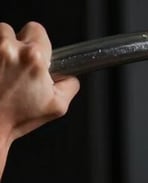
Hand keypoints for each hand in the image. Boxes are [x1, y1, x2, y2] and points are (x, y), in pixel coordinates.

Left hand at [0, 22, 79, 141]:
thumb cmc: (17, 118)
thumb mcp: (57, 107)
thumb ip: (69, 86)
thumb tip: (69, 77)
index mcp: (33, 58)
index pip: (37, 30)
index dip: (38, 43)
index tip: (35, 57)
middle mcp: (9, 48)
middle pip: (12, 30)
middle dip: (16, 46)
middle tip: (16, 69)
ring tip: (1, 72)